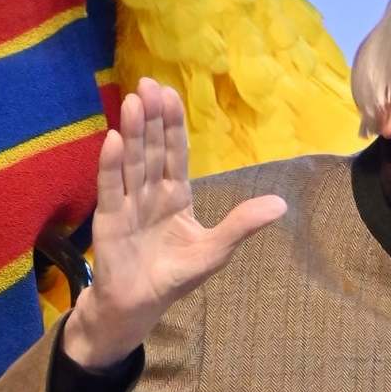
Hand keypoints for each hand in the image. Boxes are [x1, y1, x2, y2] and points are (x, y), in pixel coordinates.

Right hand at [61, 78, 286, 370]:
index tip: (171, 92)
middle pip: (152, 148)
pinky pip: (110, 187)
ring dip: (133, 132)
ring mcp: (128, 203)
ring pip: (132, 161)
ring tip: (133, 101)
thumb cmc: (173, 276)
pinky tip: (113, 139)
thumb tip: (281, 204)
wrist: (138, 307)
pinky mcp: (109, 220)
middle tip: (148, 84)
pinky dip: (111, 165)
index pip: (175, 151)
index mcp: (176, 194)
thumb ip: (241, 224)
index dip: (174, 123)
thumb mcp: (215, 250)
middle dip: (152, 117)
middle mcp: (150, 192)